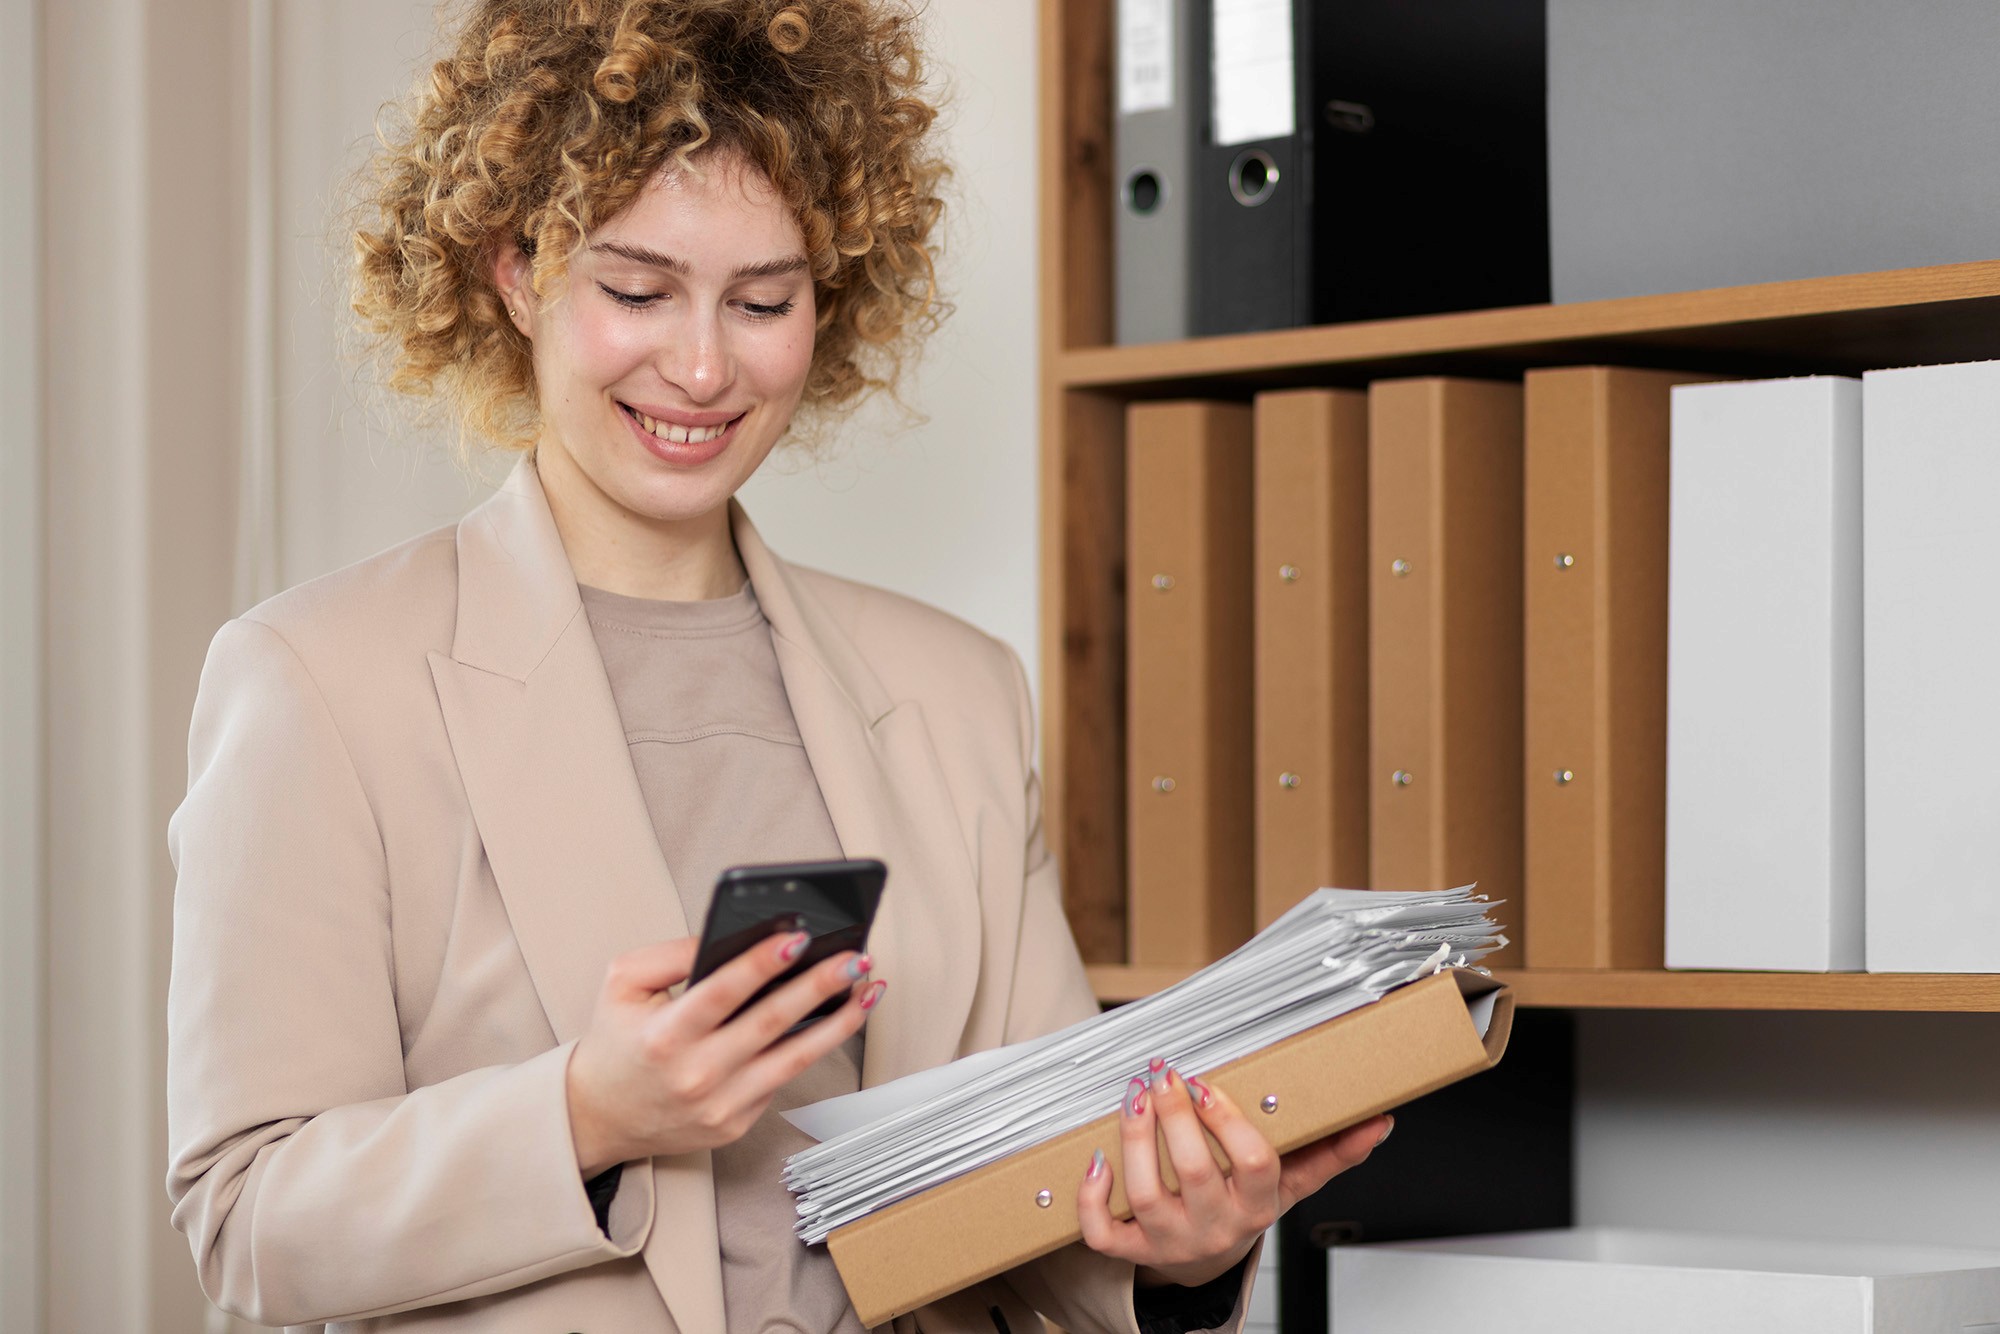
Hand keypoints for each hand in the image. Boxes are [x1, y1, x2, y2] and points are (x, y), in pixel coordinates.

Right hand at [564, 931, 884, 1175]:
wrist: (601, 1115)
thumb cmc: (619, 1040)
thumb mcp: (623, 984)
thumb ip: (671, 953)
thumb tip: (730, 934)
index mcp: (665, 1036)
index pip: (721, 993)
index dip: (761, 963)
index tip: (798, 936)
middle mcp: (695, 1075)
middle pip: (770, 1023)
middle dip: (819, 986)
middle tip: (856, 958)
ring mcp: (721, 1106)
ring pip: (793, 1059)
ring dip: (839, 1022)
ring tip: (869, 989)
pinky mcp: (738, 1124)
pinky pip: (783, 1078)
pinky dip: (816, 1047)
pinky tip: (841, 1018)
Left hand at [1076, 1061, 1392, 1289]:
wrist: (1206, 1261)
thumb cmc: (1245, 1205)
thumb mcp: (1291, 1184)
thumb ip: (1333, 1153)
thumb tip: (1380, 1123)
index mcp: (1257, 1206)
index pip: (1254, 1165)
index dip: (1228, 1124)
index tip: (1206, 1084)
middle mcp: (1215, 1226)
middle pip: (1194, 1174)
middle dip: (1175, 1119)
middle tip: (1163, 1073)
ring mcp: (1170, 1241)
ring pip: (1145, 1195)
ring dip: (1135, 1143)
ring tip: (1132, 1098)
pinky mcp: (1133, 1250)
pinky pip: (1104, 1234)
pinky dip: (1091, 1199)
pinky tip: (1095, 1158)